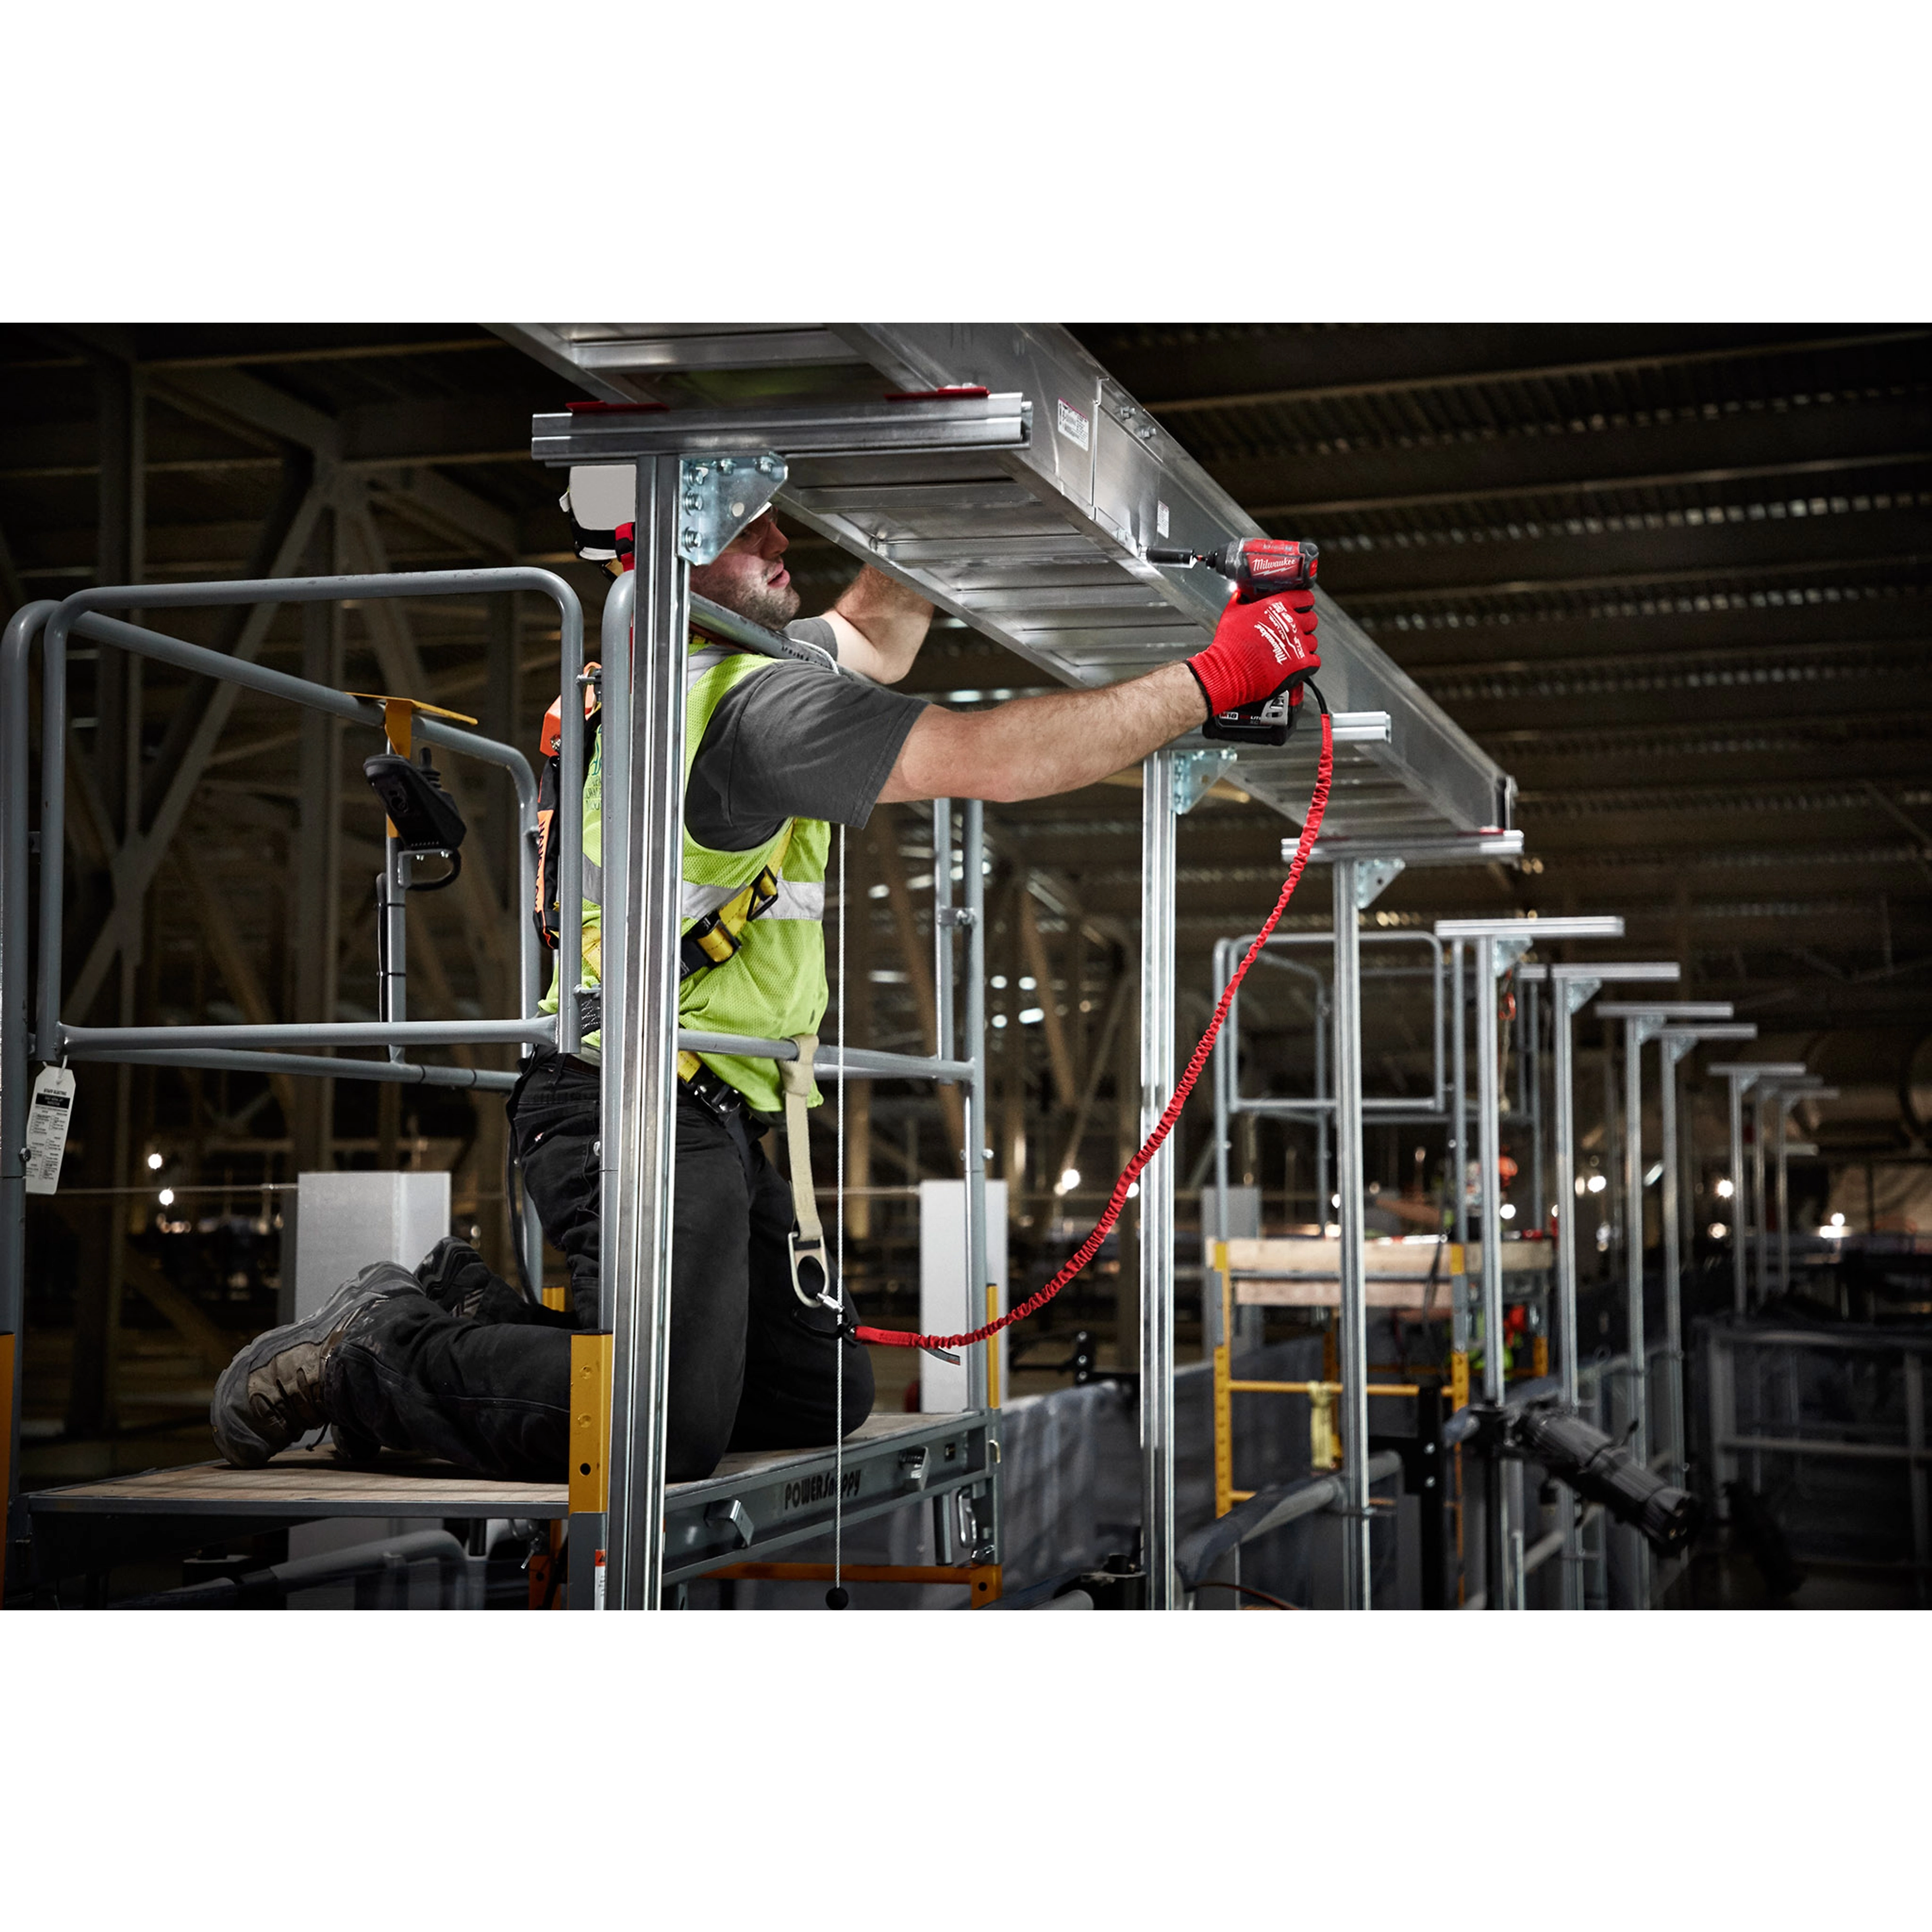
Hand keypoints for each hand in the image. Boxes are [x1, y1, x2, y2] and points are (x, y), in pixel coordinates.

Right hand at [1185, 589, 1319, 718]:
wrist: (1229, 672)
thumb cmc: (1229, 645)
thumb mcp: (1232, 613)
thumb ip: (1240, 600)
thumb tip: (1241, 594)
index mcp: (1278, 606)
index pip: (1305, 598)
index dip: (1303, 603)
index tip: (1300, 608)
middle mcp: (1291, 623)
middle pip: (1312, 619)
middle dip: (1304, 625)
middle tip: (1292, 632)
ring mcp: (1298, 643)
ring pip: (1313, 641)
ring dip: (1303, 645)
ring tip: (1289, 650)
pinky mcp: (1301, 664)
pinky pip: (1315, 661)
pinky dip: (1307, 664)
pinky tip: (1295, 664)